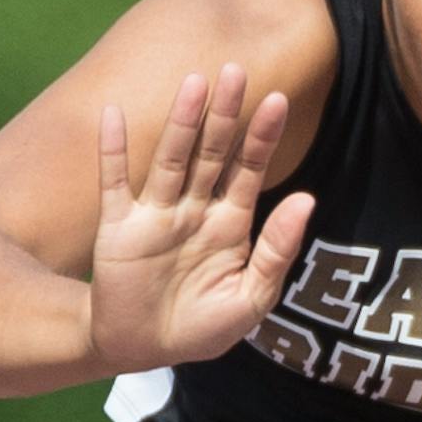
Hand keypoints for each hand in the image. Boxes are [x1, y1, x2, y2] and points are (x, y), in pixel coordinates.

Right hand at [86, 63, 314, 371]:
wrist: (143, 350)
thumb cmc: (201, 327)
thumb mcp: (251, 298)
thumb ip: (278, 250)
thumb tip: (307, 198)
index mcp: (231, 224)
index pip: (250, 170)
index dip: (262, 137)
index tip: (277, 100)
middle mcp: (194, 209)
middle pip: (212, 153)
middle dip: (225, 115)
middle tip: (236, 71)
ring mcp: (156, 214)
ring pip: (171, 159)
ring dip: (181, 122)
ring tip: (194, 82)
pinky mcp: (118, 227)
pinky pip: (114, 183)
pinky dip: (113, 150)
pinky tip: (113, 114)